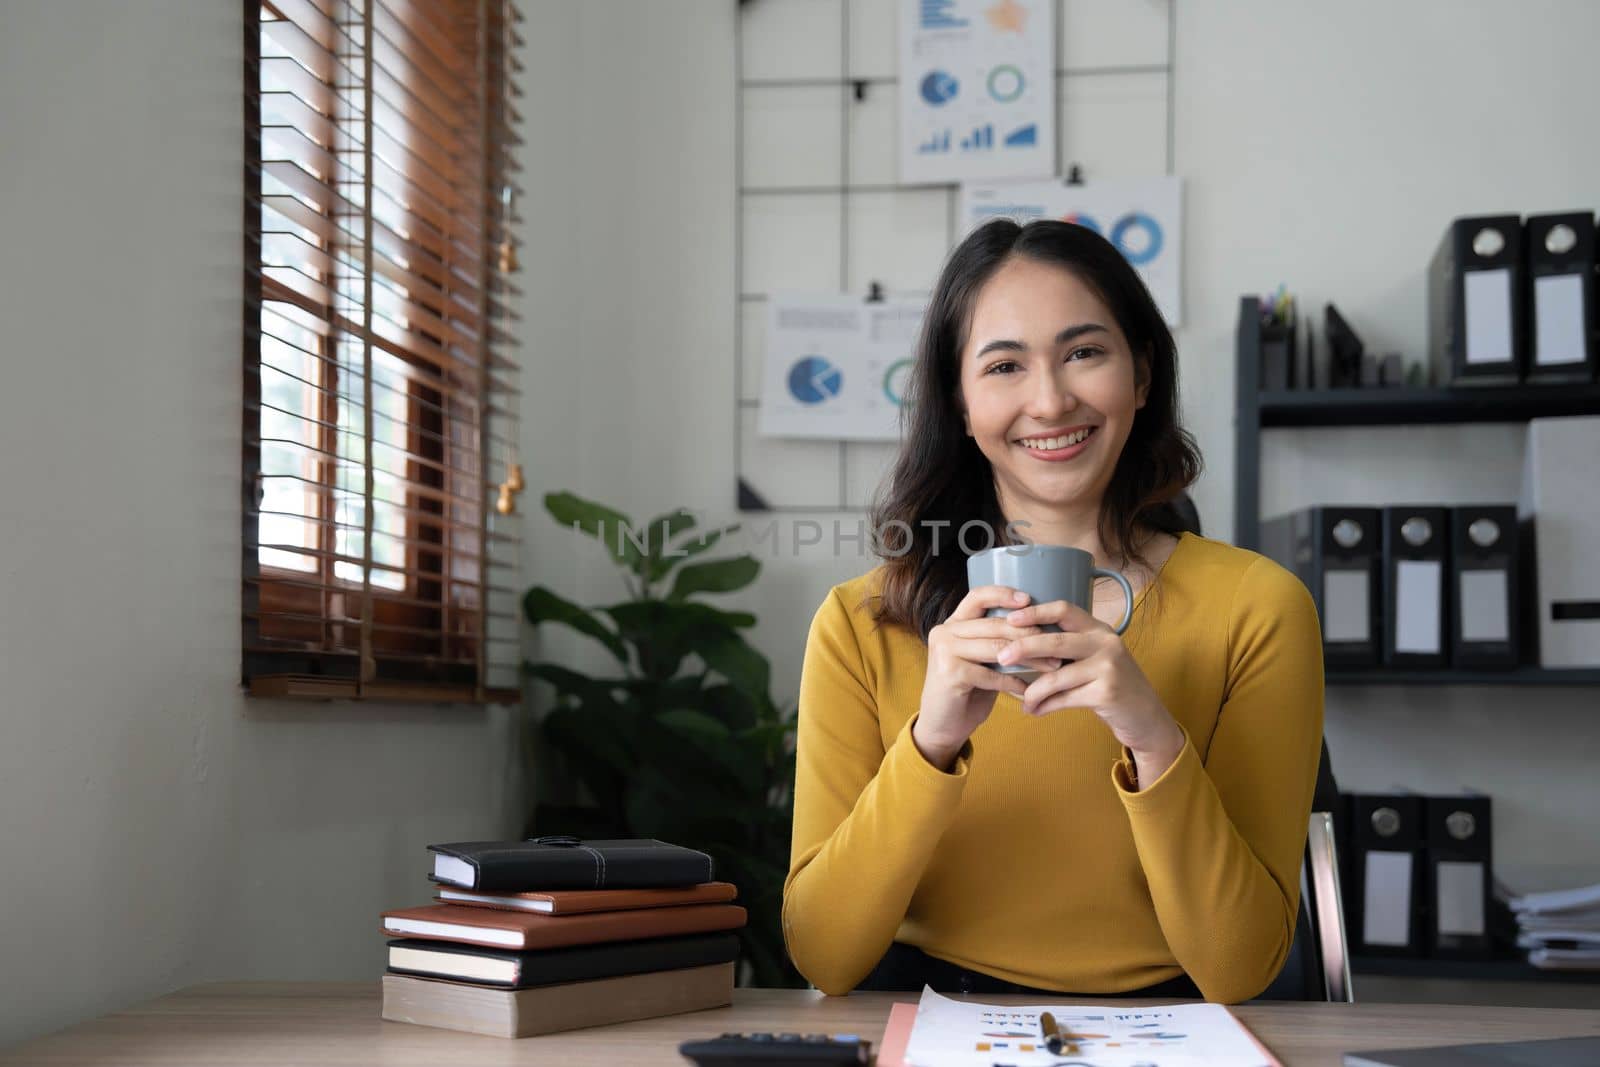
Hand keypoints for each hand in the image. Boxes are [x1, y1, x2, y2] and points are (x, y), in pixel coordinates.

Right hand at [914, 585, 1063, 770]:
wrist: (941, 726)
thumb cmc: (967, 691)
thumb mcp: (980, 660)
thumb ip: (995, 641)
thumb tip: (1038, 627)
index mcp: (952, 624)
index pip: (977, 597)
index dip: (1003, 594)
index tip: (1028, 599)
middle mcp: (944, 632)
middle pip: (994, 624)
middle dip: (1029, 634)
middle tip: (1056, 645)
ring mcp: (944, 652)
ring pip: (996, 647)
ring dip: (1030, 658)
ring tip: (1052, 666)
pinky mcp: (950, 674)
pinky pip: (992, 675)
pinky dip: (1014, 683)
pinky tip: (1029, 690)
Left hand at [997, 599, 1184, 781]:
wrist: (1146, 717)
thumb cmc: (1111, 685)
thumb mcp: (1096, 658)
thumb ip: (1069, 648)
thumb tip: (1019, 644)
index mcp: (1099, 629)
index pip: (1064, 610)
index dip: (1036, 612)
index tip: (1010, 618)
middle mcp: (1106, 643)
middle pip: (1056, 641)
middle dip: (1024, 647)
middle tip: (1001, 656)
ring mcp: (1108, 668)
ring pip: (1056, 675)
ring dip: (1032, 690)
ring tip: (1020, 698)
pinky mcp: (1107, 693)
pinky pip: (1064, 698)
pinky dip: (1045, 706)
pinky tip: (1034, 711)